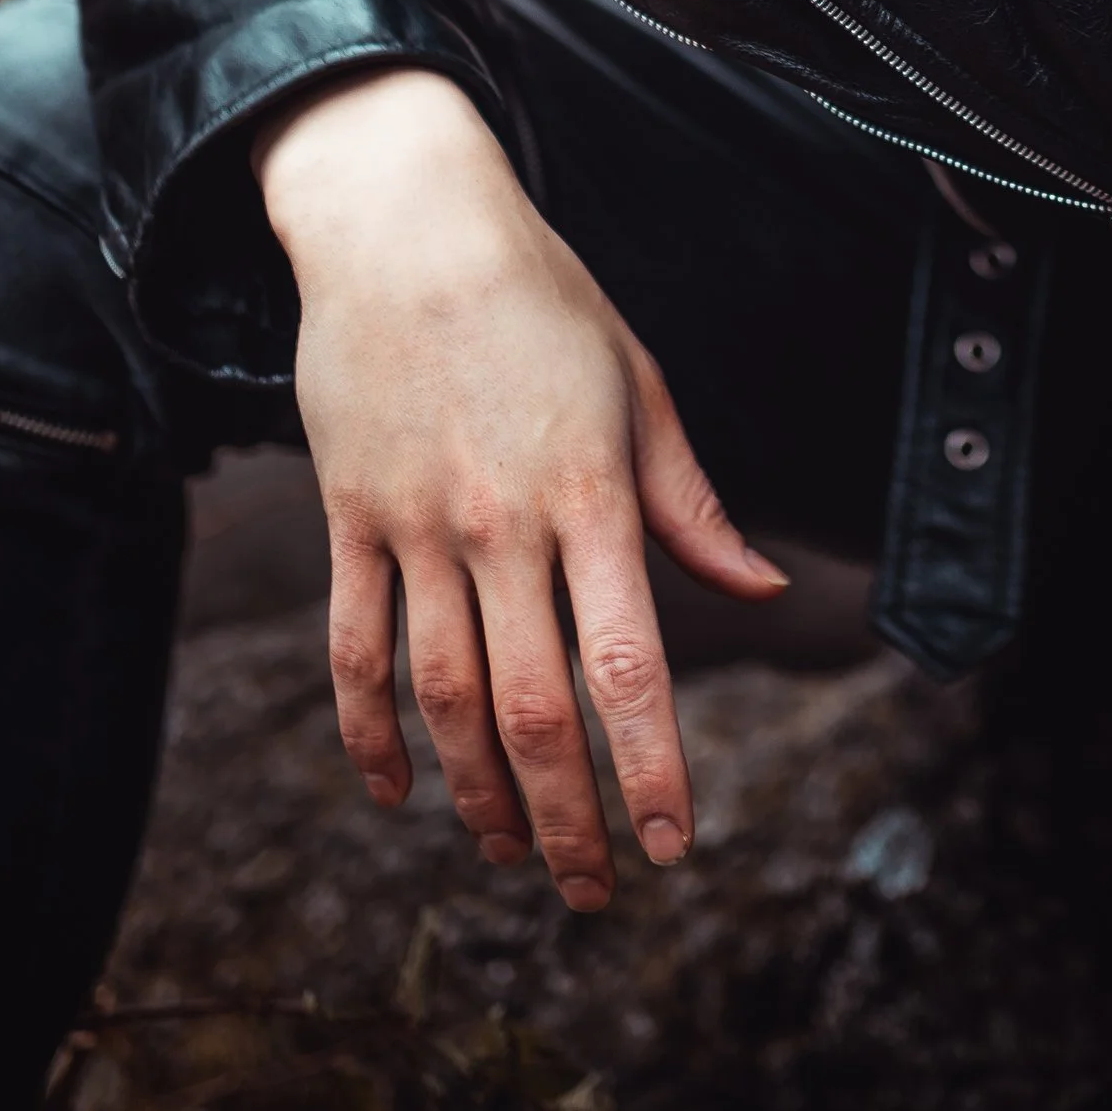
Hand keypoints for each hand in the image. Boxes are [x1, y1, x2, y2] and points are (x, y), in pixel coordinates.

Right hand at [258, 67, 786, 902]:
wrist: (404, 221)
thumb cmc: (541, 297)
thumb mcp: (637, 381)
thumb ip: (691, 502)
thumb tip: (761, 590)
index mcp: (589, 491)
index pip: (626, 662)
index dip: (648, 767)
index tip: (671, 847)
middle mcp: (500, 522)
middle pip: (531, 708)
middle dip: (565, 818)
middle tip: (593, 889)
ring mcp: (416, 524)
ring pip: (443, 697)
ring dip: (477, 795)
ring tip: (511, 853)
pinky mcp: (350, 516)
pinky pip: (354, 649)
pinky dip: (371, 734)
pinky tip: (398, 790)